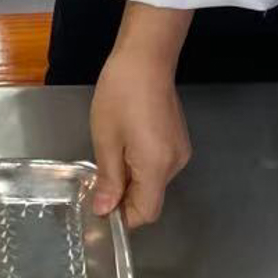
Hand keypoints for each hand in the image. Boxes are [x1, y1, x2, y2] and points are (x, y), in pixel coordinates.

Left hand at [89, 5, 194, 227]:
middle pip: (151, 197)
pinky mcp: (178, 140)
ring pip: (154, 181)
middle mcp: (175, 163)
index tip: (100, 208)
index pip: (147, 212)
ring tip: (109, 154)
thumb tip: (104, 210)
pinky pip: (158, 164)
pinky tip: (123, 144)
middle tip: (97, 179)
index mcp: (158, 167)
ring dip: (131, 178)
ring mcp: (180, 151)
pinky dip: (139, 164)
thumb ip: (109, 179)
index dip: (124, 217)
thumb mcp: (106, 140)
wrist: (145, 60)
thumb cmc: (121, 96)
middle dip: (124, 196)